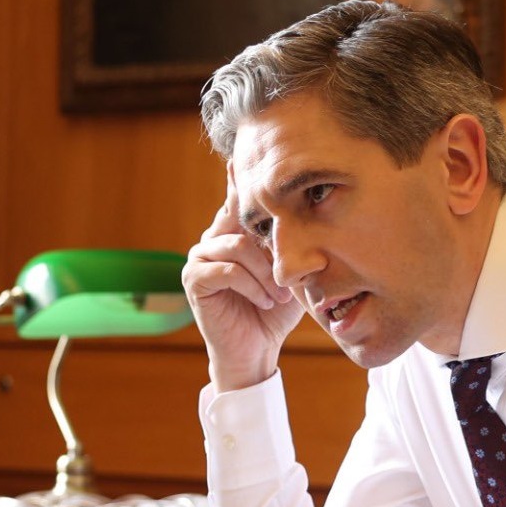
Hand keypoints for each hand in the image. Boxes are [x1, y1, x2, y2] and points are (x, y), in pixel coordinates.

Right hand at [182, 168, 303, 390]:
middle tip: (289, 265)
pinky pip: (228, 270)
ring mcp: (200, 257)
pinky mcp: (194, 279)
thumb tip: (311, 212)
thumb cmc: (275, 311)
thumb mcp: (290, 272)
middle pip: (241, 217)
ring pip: (238, 247)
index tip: (245, 156)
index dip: (243, 179)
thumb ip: (291, 244)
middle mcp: (214, 238)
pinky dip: (252, 286)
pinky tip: (265, 301)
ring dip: (266, 273)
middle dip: (272, 239)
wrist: (256, 350)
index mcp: (235, 232)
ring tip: (279, 295)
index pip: (239, 199)